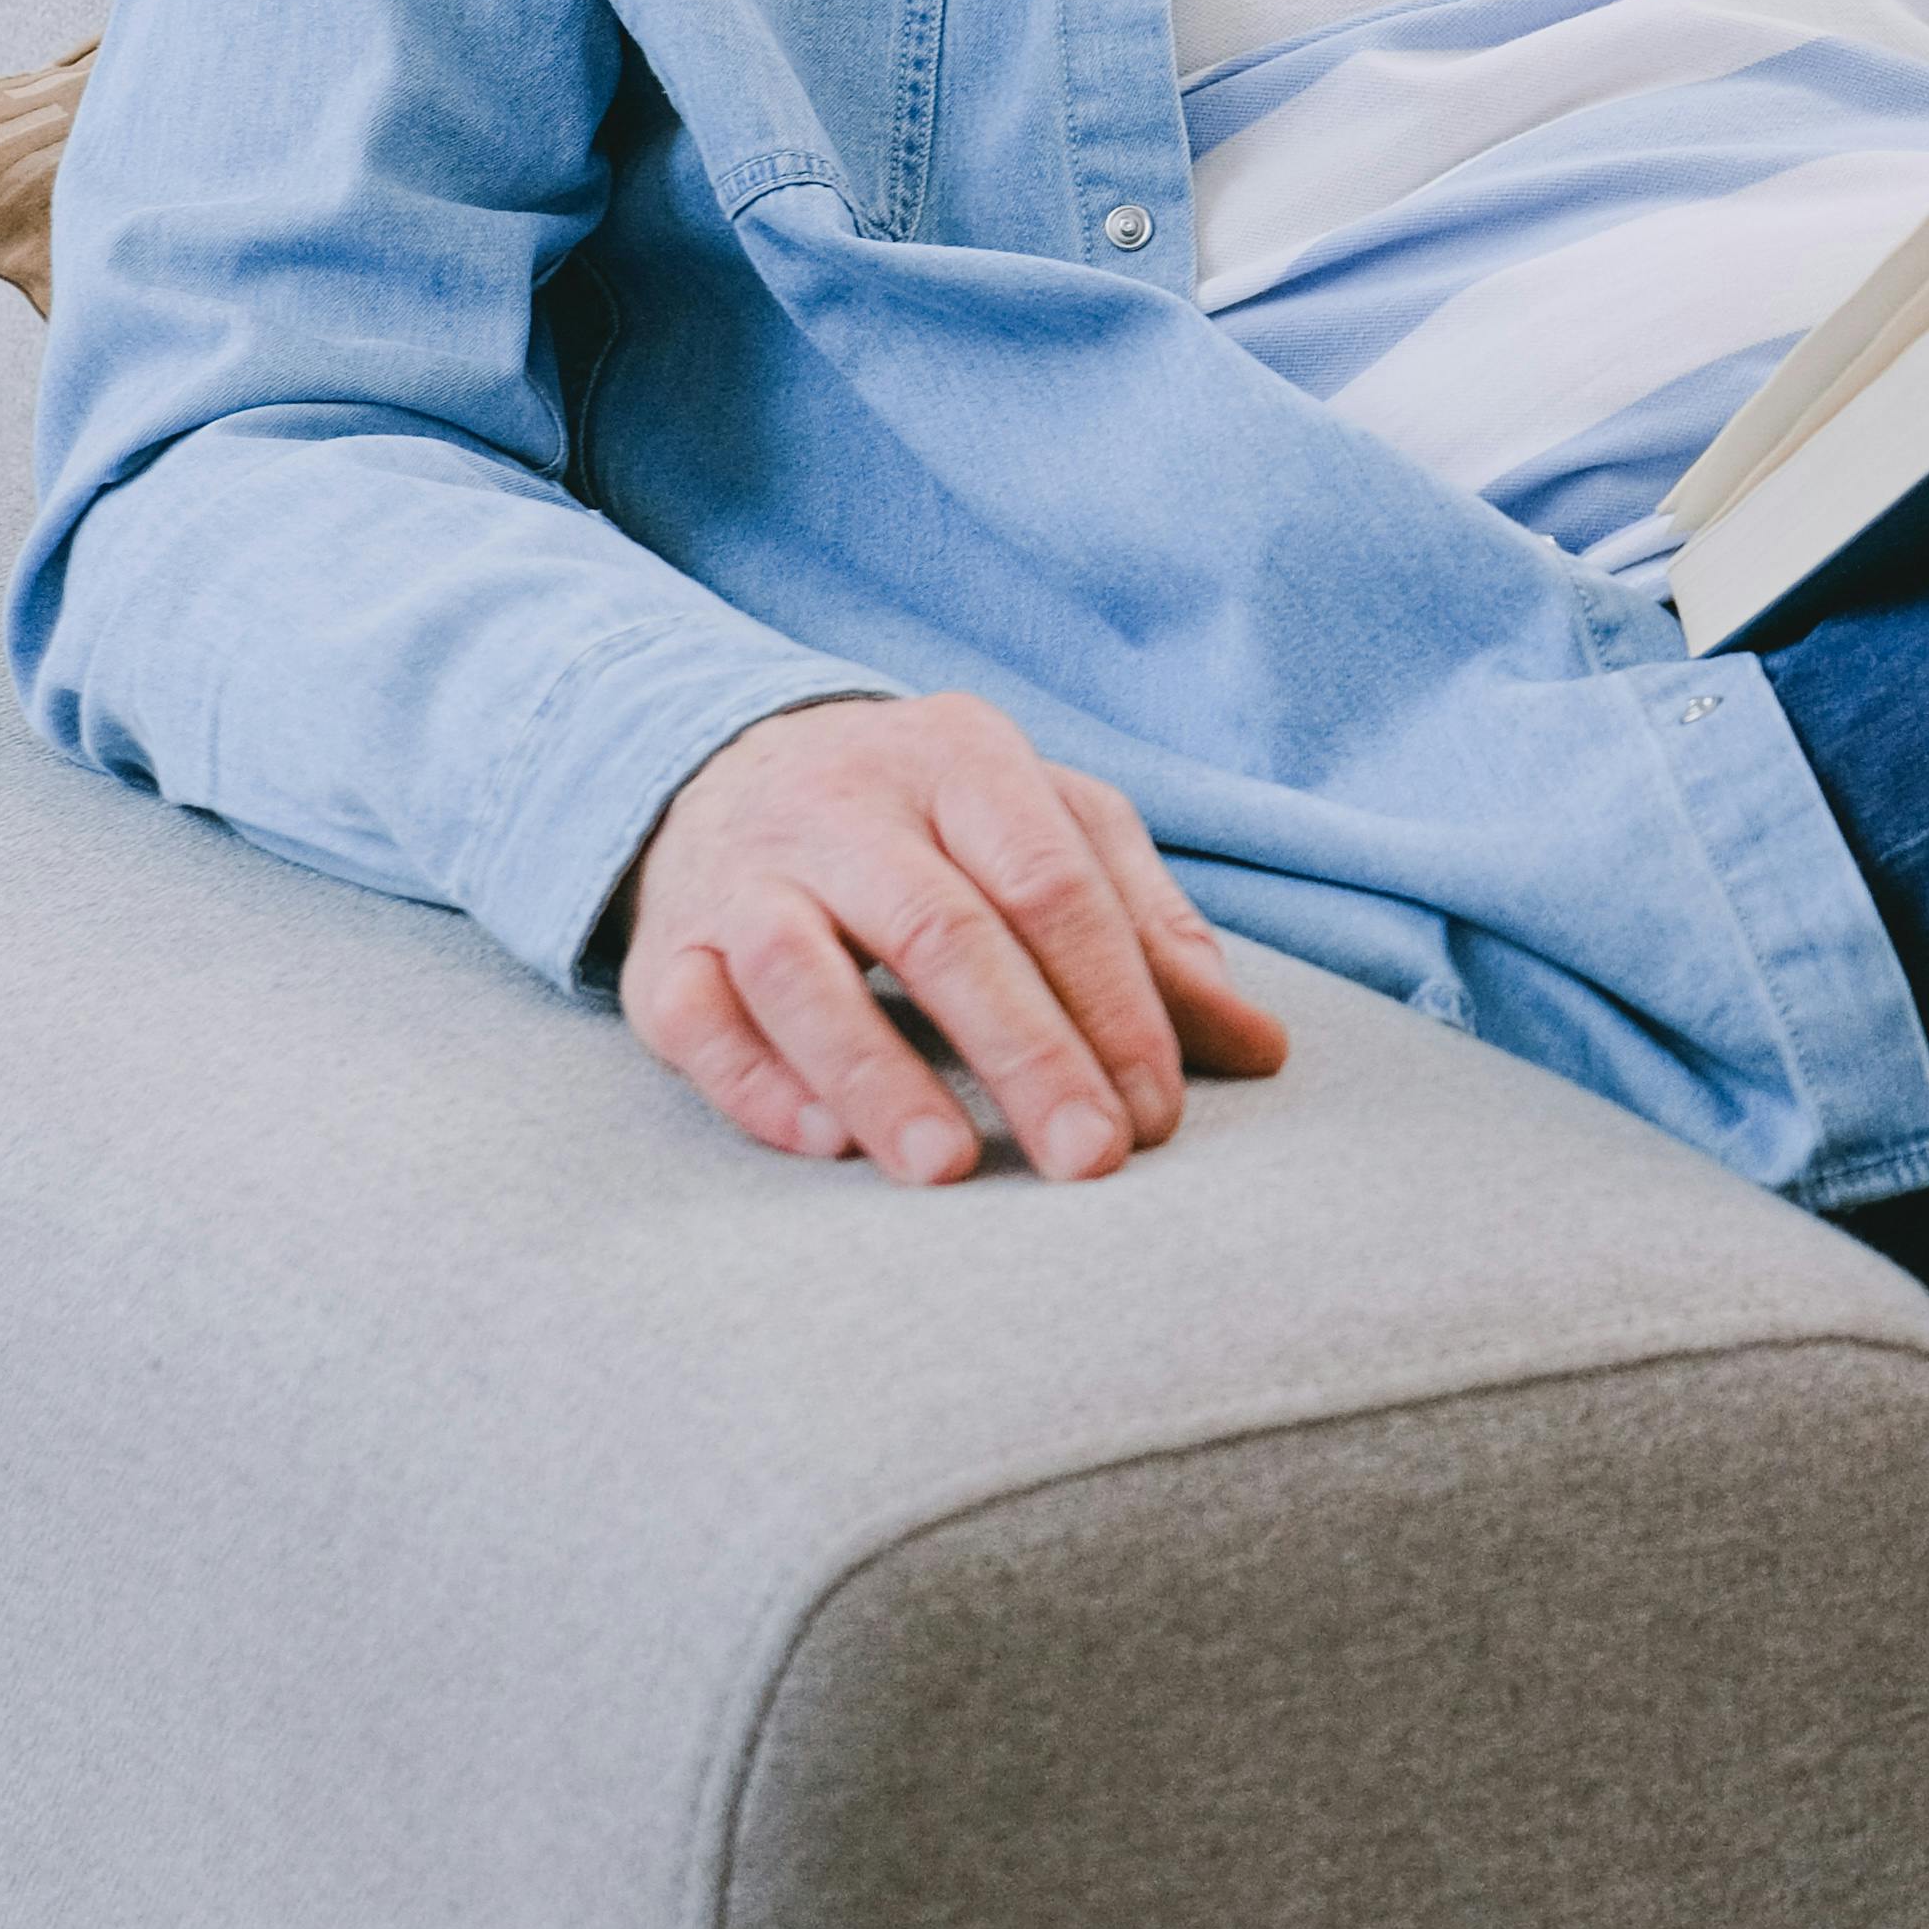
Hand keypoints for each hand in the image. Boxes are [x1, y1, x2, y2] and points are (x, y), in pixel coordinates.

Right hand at [616, 692, 1290, 1183]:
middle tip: (1089, 1160)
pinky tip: (823, 1144)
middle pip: (941, 928)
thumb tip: (1262, 1048)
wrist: (729, 764)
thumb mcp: (1049, 831)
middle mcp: (845, 805)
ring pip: (801, 970)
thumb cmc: (933, 822)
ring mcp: (745, 872)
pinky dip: (755, 1083)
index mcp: (963, 759)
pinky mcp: (667, 946)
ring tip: (949, 1169)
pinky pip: (692, 1015)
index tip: (1156, 1112)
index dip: (1112, 1001)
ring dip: (876, 1075)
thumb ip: (1149, 933)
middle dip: (1025, 1051)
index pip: (1051, 883)